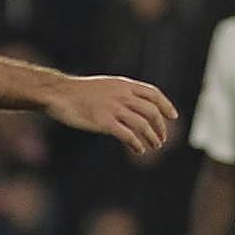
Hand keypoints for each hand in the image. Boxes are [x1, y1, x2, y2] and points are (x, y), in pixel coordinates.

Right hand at [44, 75, 177, 154]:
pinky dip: (136, 144)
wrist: (61, 94)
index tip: (173, 116)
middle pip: (151, 111)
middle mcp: (122, 95)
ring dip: (151, 137)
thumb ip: (123, 93)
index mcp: (124, 85)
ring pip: (142, 125)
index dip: (166, 105)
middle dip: (160, 127)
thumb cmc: (81, 92)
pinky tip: (139, 150)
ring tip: (154, 146)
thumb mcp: (107, 86)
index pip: (153, 94)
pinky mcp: (104, 122)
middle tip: (161, 139)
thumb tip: (137, 105)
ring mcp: (114, 108)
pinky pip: (127, 135)